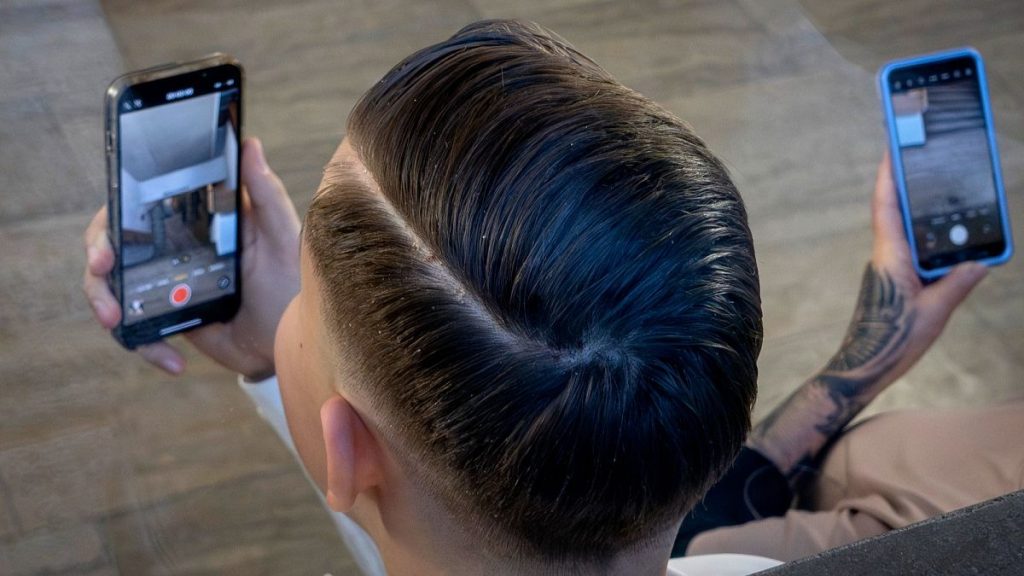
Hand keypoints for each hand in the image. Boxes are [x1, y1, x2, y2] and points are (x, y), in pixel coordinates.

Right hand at [83, 138, 300, 378]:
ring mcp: (166, 284)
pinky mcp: (169, 318)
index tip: (110, 234)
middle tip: (102, 269)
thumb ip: (265, 195)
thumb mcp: (281, 236)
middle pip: (114, 243)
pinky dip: (146, 347)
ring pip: (112, 286)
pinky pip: (139, 331)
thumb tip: (249, 144)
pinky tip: (173, 363)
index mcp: (194, 219)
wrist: (292, 339)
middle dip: (97, 257)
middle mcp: (173, 247)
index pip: (140, 204)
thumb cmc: (290, 278)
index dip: (115, 214)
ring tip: (115, 321)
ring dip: (104, 302)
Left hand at [747, 153, 987, 479]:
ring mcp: (887, 267)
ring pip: (901, 229)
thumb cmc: (894, 340)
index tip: (893, 147)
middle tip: (922, 156)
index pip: (886, 206)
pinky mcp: (892, 279)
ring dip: (916, 208)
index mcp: (890, 256)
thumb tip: (979, 261)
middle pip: (893, 210)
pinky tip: (945, 235)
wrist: (864, 366)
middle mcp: (885, 255)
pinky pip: (909, 248)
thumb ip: (957, 283)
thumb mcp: (935, 311)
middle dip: (905, 182)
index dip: (889, 175)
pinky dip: (925, 235)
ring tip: (939, 187)